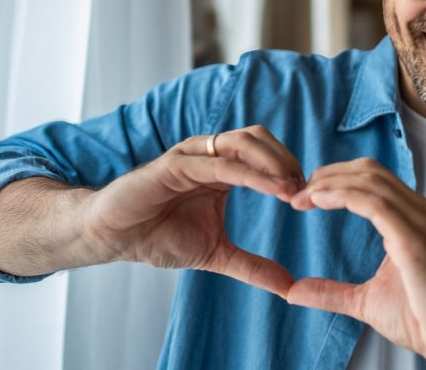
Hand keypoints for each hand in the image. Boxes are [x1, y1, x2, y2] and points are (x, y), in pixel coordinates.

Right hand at [82, 125, 304, 297]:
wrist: (114, 238)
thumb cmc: (157, 236)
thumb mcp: (214, 253)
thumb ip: (250, 266)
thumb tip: (287, 286)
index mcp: (221, 168)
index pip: (265, 153)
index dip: (289, 169)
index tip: (311, 196)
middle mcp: (209, 154)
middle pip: (258, 139)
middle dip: (286, 160)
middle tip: (307, 190)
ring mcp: (192, 155)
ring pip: (242, 143)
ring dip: (272, 162)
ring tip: (293, 187)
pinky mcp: (174, 164)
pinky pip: (218, 163)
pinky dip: (248, 173)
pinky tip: (270, 188)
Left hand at [286, 158, 425, 369]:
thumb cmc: (424, 320)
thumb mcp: (367, 302)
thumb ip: (331, 292)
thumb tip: (292, 292)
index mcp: (412, 218)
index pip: (370, 178)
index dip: (333, 180)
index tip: (302, 198)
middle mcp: (418, 212)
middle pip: (367, 170)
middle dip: (327, 175)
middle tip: (296, 195)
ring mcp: (420, 223)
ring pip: (370, 180)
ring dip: (330, 183)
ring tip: (302, 197)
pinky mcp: (416, 241)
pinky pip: (377, 204)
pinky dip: (345, 196)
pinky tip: (320, 200)